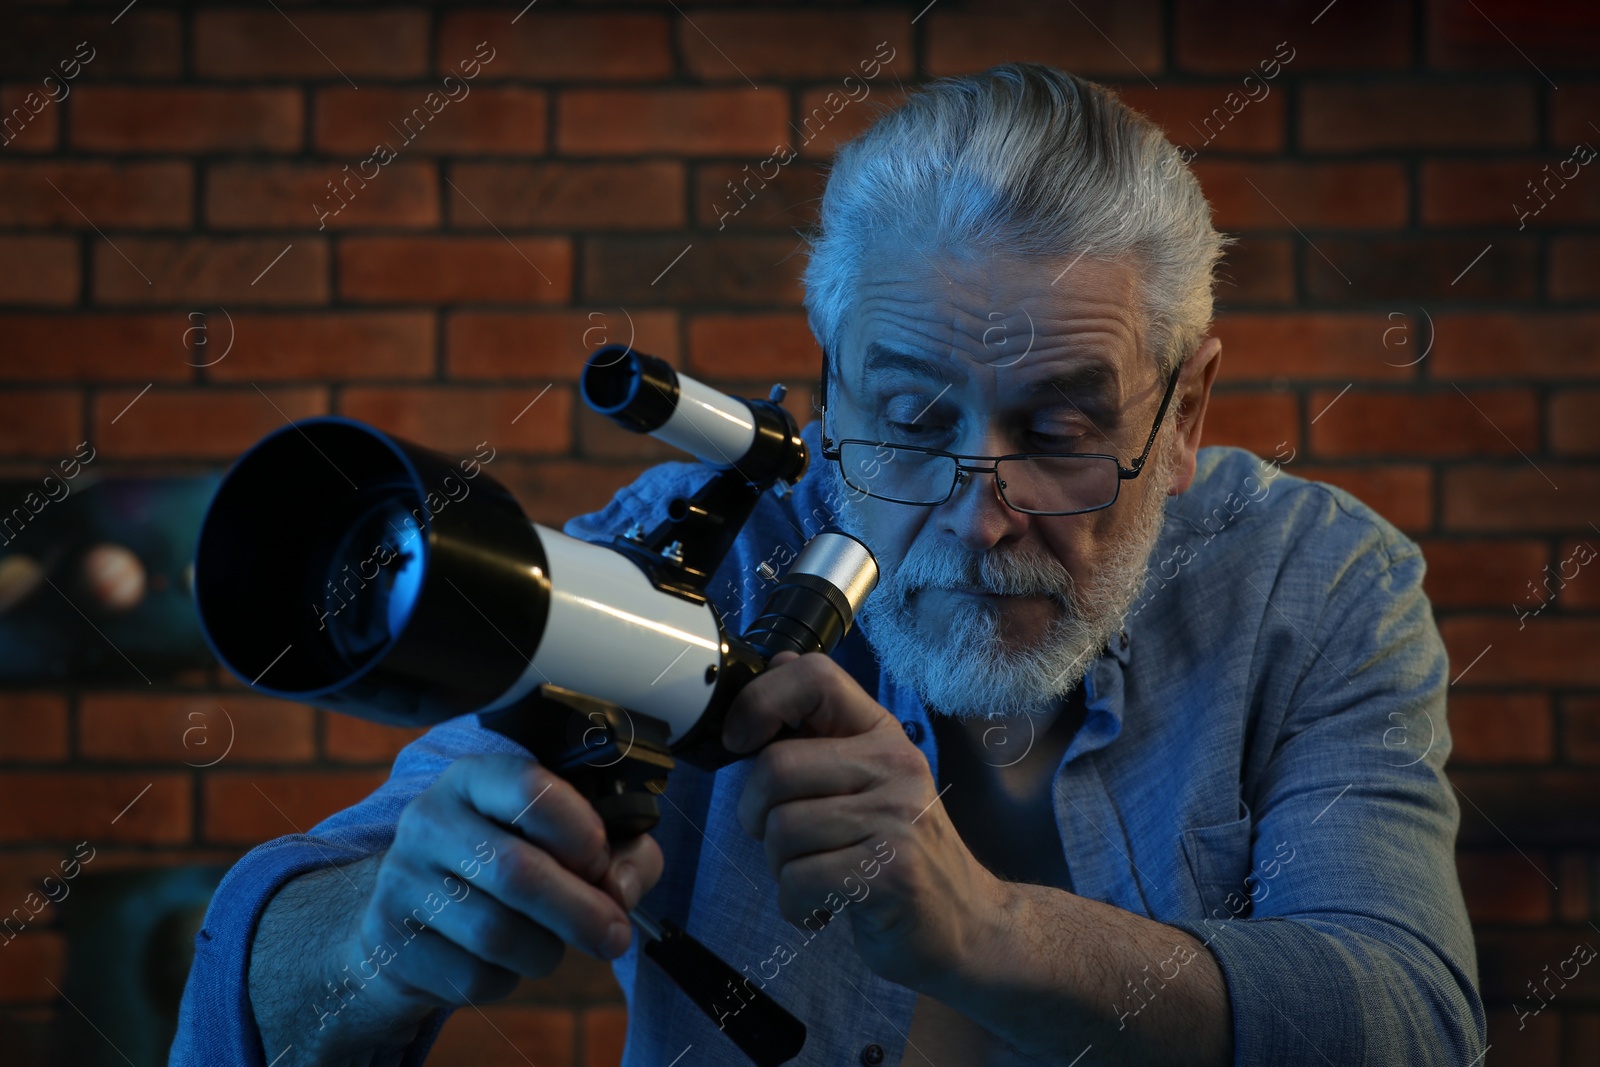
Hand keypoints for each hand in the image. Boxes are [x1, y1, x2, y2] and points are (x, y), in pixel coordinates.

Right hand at [355, 753, 662, 1010]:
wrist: (414, 916)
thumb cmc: (510, 870)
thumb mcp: (570, 843)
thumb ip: (622, 854)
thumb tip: (619, 893)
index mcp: (475, 779)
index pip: (529, 787)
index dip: (580, 831)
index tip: (599, 861)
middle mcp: (429, 820)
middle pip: (516, 871)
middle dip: (580, 911)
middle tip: (615, 936)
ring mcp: (401, 881)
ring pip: (497, 934)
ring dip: (545, 950)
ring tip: (548, 943)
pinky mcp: (389, 942)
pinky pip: (471, 976)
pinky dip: (507, 979)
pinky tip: (501, 961)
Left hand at [722, 652, 1008, 990]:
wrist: (969, 925)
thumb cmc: (900, 855)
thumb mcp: (869, 781)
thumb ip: (822, 730)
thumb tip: (777, 662)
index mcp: (882, 735)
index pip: (814, 677)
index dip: (759, 700)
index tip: (740, 741)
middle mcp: (895, 766)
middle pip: (775, 767)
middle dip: (755, 816)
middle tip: (785, 844)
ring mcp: (898, 818)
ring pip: (780, 830)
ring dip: (779, 868)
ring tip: (815, 877)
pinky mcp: (892, 872)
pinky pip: (798, 880)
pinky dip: (795, 905)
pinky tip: (824, 908)